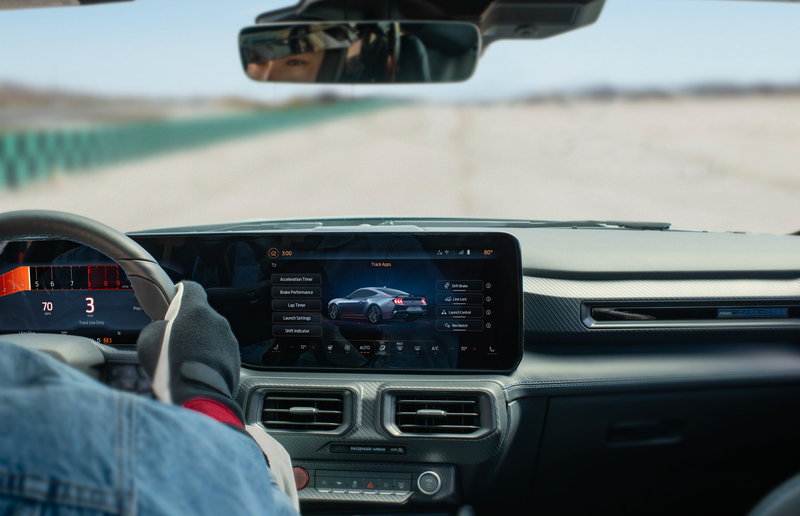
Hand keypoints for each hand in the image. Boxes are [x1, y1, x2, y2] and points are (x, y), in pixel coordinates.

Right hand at [137, 281, 242, 422]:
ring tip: (184, 360)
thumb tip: (164, 327)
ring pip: (211, 334)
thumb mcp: (148, 339)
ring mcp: (229, 339)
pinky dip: (210, 357)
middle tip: (173, 341)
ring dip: (200, 342)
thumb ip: (158, 324)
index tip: (172, 302)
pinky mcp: (235, 357)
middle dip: (188, 324)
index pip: (190, 288)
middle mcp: (216, 320)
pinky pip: (220, 351)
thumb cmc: (170, 367)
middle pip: (201, 314)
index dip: (180, 294)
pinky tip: (196, 370)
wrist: (197, 397)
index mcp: (195, 309)